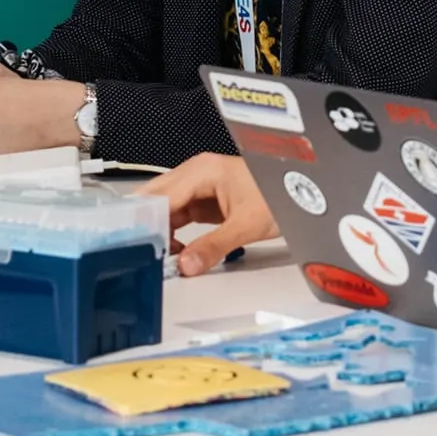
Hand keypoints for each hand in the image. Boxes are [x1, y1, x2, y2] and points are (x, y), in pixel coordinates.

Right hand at [142, 154, 276, 274]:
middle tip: (137, 251)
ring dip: (159, 230)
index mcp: (202, 170)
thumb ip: (214, 246)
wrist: (303, 189)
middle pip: (157, 198)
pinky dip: (172, 232)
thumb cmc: (279, 193)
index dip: (145, 219)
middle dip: (146, 224)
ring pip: (166, 208)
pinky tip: (174, 250)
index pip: (161, 196)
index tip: (133, 241)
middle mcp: (196, 174)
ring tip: (156, 256)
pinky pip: (179, 215)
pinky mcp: (205, 200)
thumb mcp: (247, 225)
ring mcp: (199, 186)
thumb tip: (187, 265)